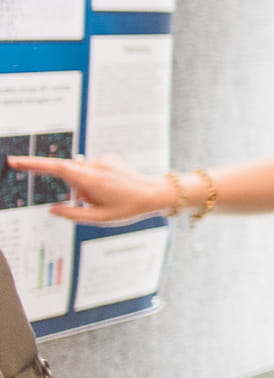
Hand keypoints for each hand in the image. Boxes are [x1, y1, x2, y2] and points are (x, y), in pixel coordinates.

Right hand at [19, 152, 178, 223]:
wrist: (155, 193)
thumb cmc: (129, 208)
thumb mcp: (100, 219)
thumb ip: (73, 215)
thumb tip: (52, 209)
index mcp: (92, 180)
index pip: (56, 168)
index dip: (34, 164)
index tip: (15, 161)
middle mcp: (96, 165)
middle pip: (68, 175)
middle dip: (74, 190)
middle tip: (96, 201)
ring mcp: (103, 159)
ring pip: (80, 174)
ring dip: (85, 187)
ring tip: (108, 197)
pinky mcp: (108, 158)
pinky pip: (90, 170)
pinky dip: (93, 181)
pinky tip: (111, 189)